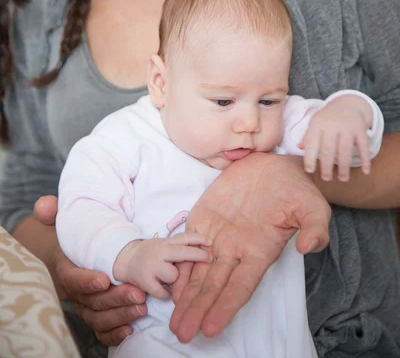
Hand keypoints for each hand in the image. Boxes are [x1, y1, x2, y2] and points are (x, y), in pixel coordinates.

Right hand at [34, 196, 146, 346]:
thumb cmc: (75, 237)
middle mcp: (75, 292)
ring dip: (120, 315)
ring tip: (141, 307)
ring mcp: (86, 305)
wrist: (76, 255)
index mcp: (66, 268)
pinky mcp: (97, 315)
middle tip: (137, 293)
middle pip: (92, 301)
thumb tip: (44, 206)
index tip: (104, 279)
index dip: (85, 281)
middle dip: (114, 299)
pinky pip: (102, 331)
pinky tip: (130, 329)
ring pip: (98, 318)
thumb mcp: (63, 221)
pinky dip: (114, 333)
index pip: (71, 278)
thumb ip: (52, 212)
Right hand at [114, 234, 212, 299]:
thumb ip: (179, 246)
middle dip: (198, 255)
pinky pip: (163, 292)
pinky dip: (164, 293)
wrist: (127, 260)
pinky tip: (162, 289)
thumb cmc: (153, 253)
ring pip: (173, 275)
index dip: (198, 238)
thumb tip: (205, 248)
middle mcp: (159, 252)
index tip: (211, 241)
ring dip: (174, 279)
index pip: (184, 237)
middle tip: (210, 258)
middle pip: (182, 253)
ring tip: (168, 278)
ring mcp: (152, 266)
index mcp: (166, 243)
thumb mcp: (165, 245)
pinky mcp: (145, 282)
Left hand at [169, 153, 329, 342]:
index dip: (225, 306)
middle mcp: (237, 250)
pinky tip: (169, 284)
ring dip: (186, 297)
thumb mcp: (313, 208)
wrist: (275, 167)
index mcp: (260, 251)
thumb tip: (309, 247)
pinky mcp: (204, 219)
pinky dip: (180, 265)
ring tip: (174, 322)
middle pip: (214, 286)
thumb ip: (314, 228)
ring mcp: (218, 236)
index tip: (210, 327)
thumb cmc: (296, 189)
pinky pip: (188, 246)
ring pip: (198, 272)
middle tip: (183, 334)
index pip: (240, 286)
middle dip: (198, 310)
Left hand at [302, 95, 372, 181]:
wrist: (347, 104)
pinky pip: (363, 146)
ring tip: (342, 179)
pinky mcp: (360, 129)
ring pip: (345, 150)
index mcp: (317, 124)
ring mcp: (347, 127)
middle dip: (327, 166)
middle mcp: (332, 125)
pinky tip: (365, 171)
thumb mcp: (315, 123)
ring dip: (344, 167)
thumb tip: (299, 148)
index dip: (310, 158)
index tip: (310, 171)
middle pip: (328, 149)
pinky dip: (365, 160)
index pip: (312, 143)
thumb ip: (308, 136)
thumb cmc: (327, 118)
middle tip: (326, 178)